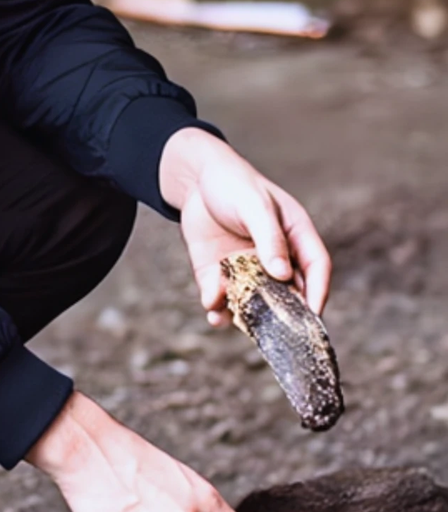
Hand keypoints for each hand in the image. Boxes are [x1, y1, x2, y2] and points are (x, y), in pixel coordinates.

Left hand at [159, 128, 330, 324]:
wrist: (194, 180)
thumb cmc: (234, 184)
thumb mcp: (255, 206)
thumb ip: (269, 238)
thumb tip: (283, 274)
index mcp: (295, 236)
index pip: (316, 268)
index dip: (318, 292)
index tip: (313, 316)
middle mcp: (274, 258)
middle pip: (287, 293)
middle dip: (283, 314)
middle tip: (277, 332)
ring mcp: (245, 268)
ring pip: (254, 301)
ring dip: (247, 316)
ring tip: (237, 322)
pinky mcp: (218, 273)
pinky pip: (222, 297)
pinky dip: (218, 307)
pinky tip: (213, 311)